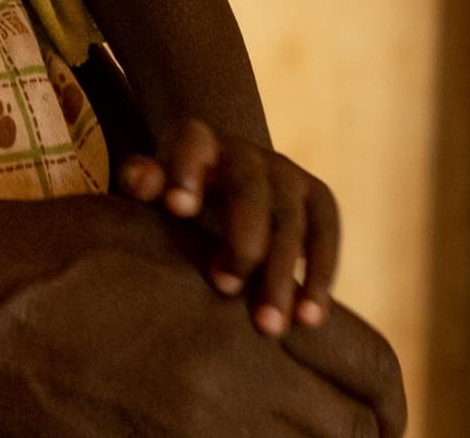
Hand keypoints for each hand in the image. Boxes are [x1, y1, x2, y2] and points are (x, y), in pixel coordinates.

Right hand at [0, 189, 405, 437]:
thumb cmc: (44, 251)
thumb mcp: (156, 237)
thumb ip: (233, 273)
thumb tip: (286, 317)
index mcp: (243, 314)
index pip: (370, 368)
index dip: (386, 394)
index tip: (382, 409)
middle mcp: (234, 386)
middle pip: (350, 431)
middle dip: (356, 430)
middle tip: (348, 431)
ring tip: (288, 435)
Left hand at [117, 122, 340, 334]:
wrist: (226, 176)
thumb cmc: (179, 192)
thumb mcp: (155, 182)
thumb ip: (143, 179)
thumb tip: (143, 184)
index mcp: (199, 142)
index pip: (191, 143)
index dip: (185, 171)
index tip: (178, 209)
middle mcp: (247, 153)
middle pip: (249, 189)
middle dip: (241, 239)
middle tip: (225, 287)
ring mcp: (287, 173)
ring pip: (290, 221)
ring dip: (282, 274)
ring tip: (270, 326)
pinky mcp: (318, 198)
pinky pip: (326, 234)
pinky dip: (321, 277)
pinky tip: (309, 318)